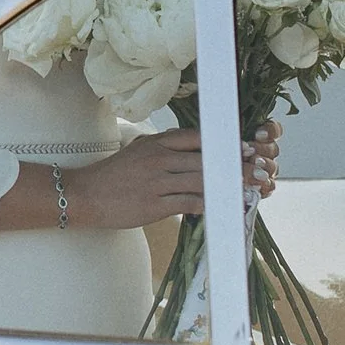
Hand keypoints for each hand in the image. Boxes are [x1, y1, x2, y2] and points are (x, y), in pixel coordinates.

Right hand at [5, 118, 278, 233]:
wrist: (84, 196)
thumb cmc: (113, 175)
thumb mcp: (139, 151)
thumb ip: (166, 148)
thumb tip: (194, 151)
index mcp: (157, 143)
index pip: (198, 138)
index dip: (225, 142)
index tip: (247, 145)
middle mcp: (160, 158)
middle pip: (206, 158)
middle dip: (235, 164)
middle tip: (259, 167)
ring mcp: (158, 182)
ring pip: (202, 180)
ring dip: (228, 184)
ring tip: (250, 187)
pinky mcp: (155, 205)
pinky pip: (190, 203)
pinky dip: (209, 204)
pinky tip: (224, 207)